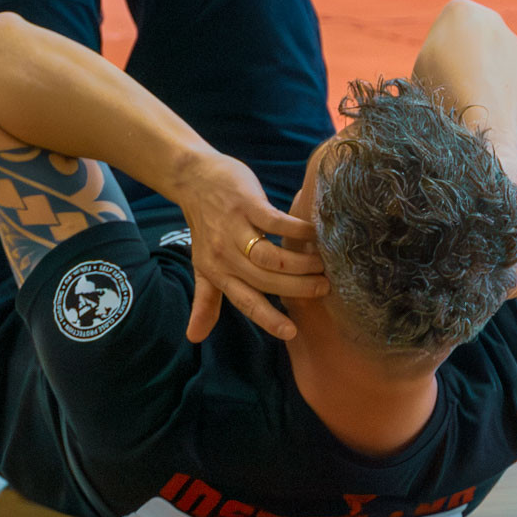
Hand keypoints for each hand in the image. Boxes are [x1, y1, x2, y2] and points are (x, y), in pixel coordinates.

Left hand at [174, 151, 325, 342]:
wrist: (192, 178)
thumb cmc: (203, 225)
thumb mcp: (202, 266)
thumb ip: (206, 301)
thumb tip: (194, 338)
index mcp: (217, 272)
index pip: (245, 301)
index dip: (267, 319)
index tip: (291, 333)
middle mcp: (224, 254)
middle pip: (265, 281)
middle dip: (297, 288)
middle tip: (324, 288)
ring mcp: (235, 227)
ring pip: (271, 257)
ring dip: (300, 264)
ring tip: (322, 265)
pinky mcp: (247, 203)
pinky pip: (275, 222)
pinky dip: (297, 231)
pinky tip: (313, 234)